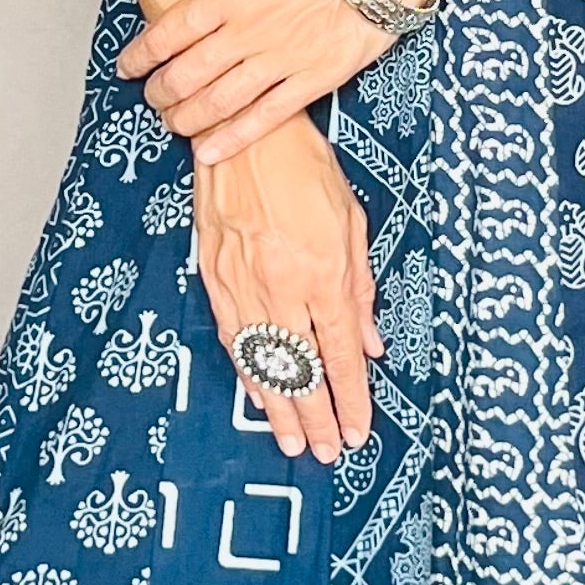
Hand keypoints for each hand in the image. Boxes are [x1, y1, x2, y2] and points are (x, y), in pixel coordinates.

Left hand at [117, 0, 397, 164]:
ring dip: (186, 118)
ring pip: (216, 101)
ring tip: (172, 124)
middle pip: (185, 72)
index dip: (142, 54)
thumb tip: (202, 17)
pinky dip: (230, 139)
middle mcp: (245, 30)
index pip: (169, 31)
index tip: (128, 67)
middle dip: (160, 91)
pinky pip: (262, 118)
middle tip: (150, 99)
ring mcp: (277, 59)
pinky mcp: (309, 81)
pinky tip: (207, 151)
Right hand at [194, 120, 380, 462]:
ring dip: (280, 408)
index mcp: (322, 273)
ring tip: (292, 441)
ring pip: (263, 363)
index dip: (351, 398)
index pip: (340, 354)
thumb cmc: (302, 167)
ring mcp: (243, 285)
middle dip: (317, 417)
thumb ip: (361, 288)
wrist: (243, 134)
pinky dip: (247, 372)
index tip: (358, 428)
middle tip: (327, 451)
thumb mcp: (352, 221)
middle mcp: (282, 287)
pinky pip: (232, 338)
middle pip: (302, 370)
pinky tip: (259, 395)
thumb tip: (370, 343)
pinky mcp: (214, 277)